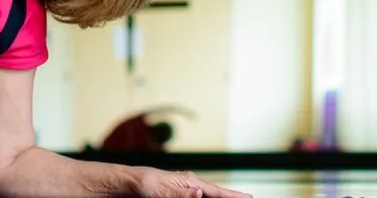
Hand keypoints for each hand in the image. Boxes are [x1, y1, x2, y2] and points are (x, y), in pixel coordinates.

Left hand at [125, 166, 251, 197]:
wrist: (126, 183)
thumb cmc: (142, 184)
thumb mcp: (162, 191)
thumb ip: (181, 194)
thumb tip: (200, 193)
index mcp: (188, 181)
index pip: (216, 191)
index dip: (233, 195)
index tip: (250, 197)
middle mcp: (189, 184)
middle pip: (215, 193)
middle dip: (229, 197)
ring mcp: (184, 188)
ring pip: (206, 195)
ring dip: (217, 197)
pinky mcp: (176, 193)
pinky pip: (196, 196)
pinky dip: (205, 196)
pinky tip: (206, 196)